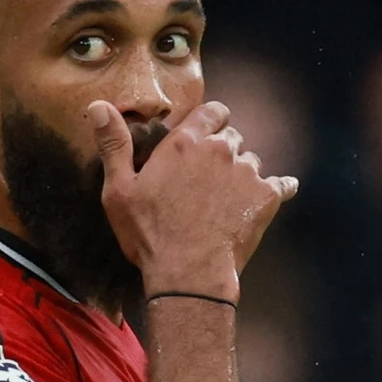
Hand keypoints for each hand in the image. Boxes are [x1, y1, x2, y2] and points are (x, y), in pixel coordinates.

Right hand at [90, 99, 297, 300]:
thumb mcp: (118, 191)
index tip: (203, 138)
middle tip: (209, 178)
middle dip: (223, 151)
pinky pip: (283, 184)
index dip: (209, 122)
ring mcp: (247, 173)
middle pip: (232, 137)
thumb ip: (113, 145)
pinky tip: (275, 195)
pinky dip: (279, 189)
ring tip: (229, 198)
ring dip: (243, 173)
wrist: (189, 274)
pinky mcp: (266, 198)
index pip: (212, 111)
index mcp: (186, 142)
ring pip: (253, 161)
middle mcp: (220, 150)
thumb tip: (98, 106)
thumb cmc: (150, 235)